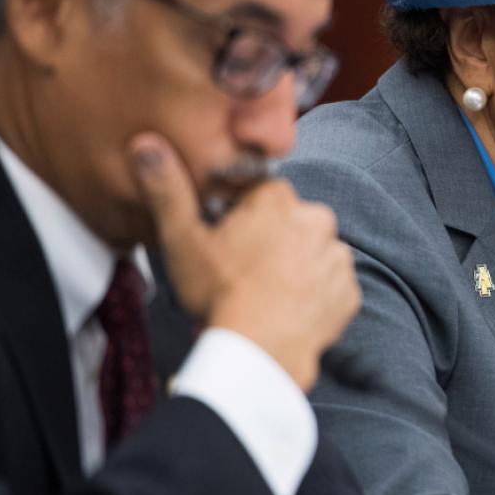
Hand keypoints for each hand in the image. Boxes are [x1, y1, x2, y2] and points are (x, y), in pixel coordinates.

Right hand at [128, 133, 358, 390]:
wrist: (261, 351)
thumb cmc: (219, 293)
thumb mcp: (182, 240)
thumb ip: (167, 189)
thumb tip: (146, 144)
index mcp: (278, 199)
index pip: (259, 194)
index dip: (239, 217)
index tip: (224, 244)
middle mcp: (317, 219)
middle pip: (289, 222)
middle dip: (270, 240)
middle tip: (243, 274)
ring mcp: (338, 257)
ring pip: (312, 254)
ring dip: (295, 268)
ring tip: (266, 296)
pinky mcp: (349, 293)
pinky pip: (331, 287)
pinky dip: (314, 297)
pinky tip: (289, 312)